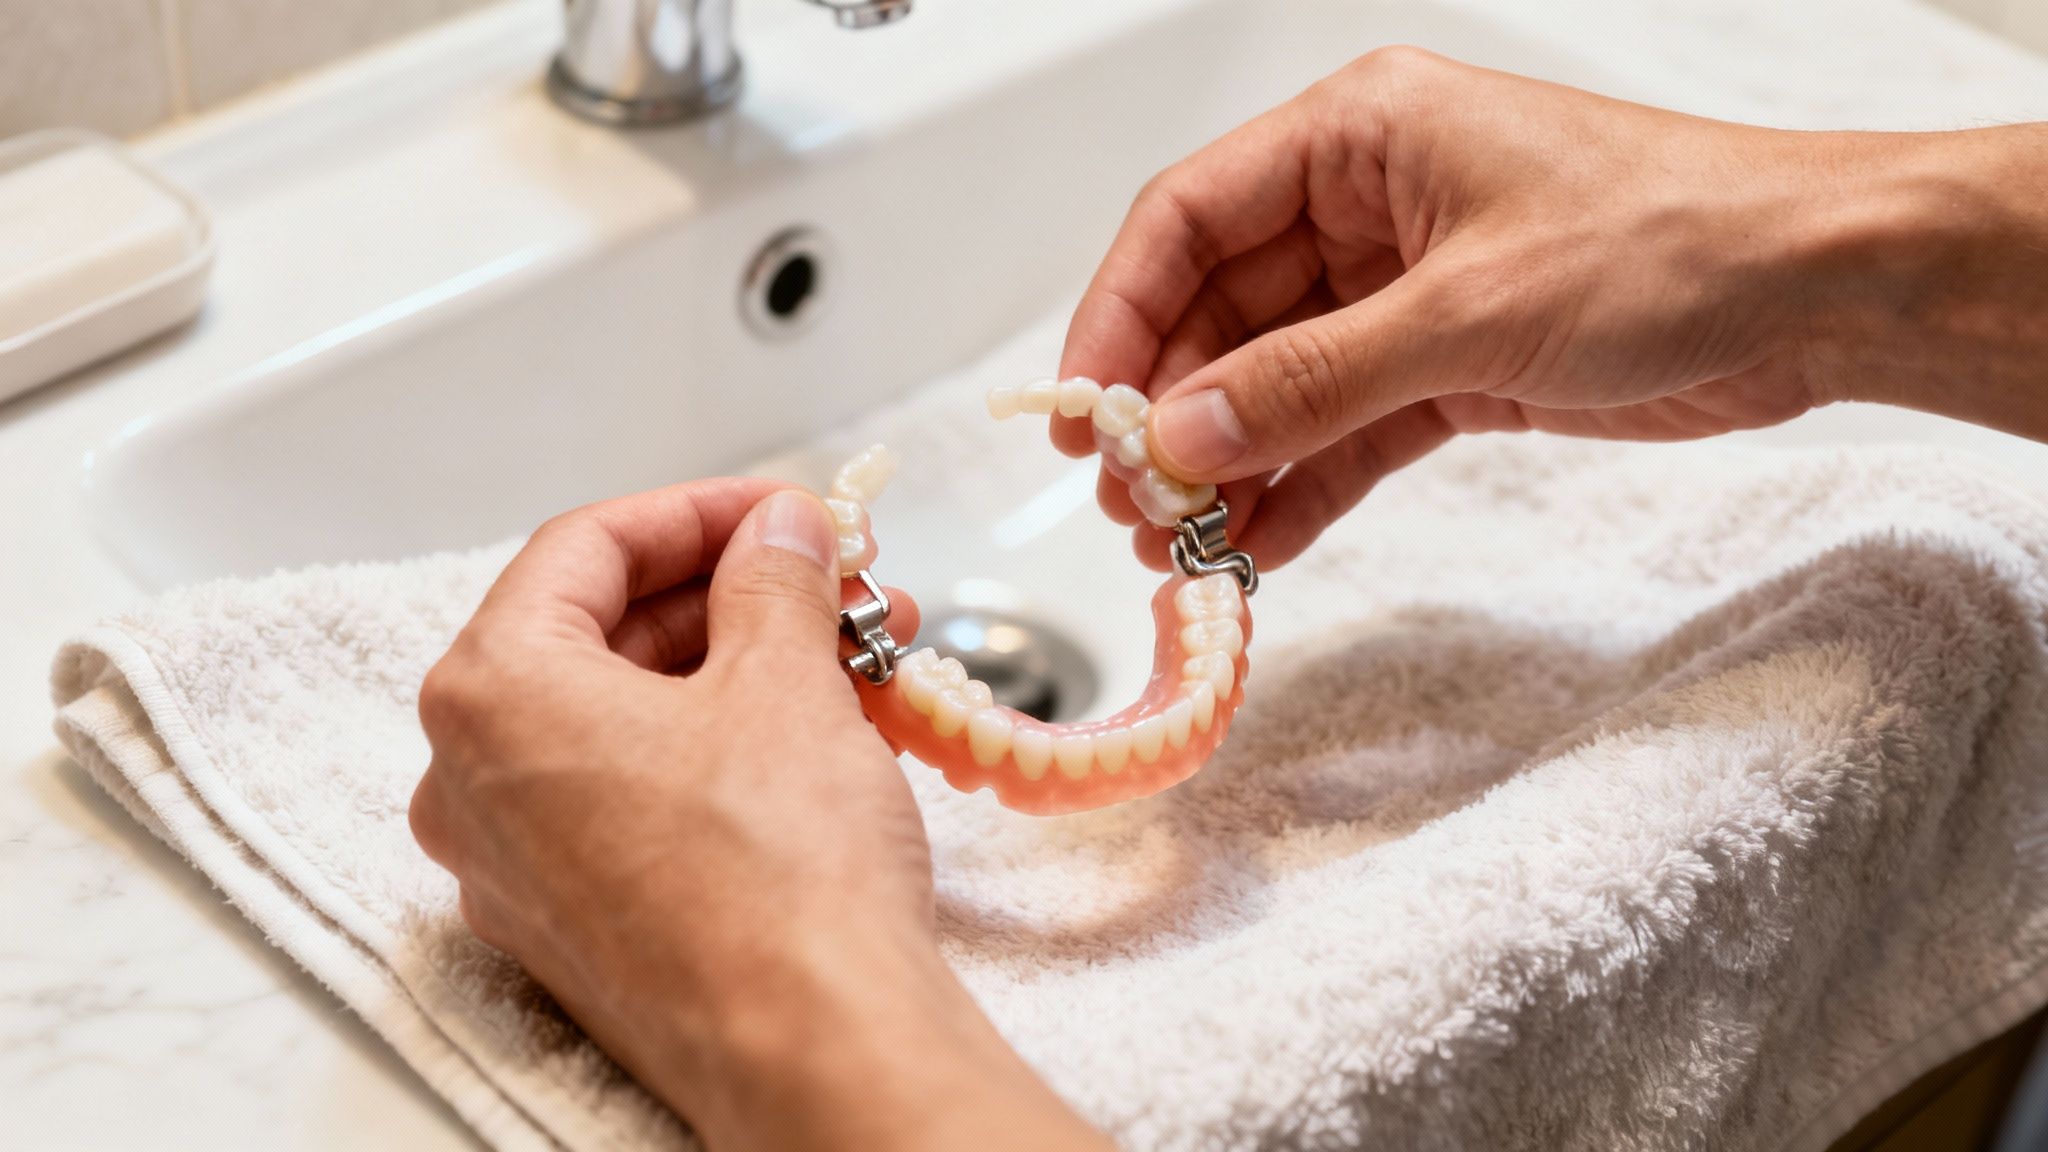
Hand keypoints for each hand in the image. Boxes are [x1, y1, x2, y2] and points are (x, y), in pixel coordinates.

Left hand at [410, 479, 1107, 1151]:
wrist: (813, 1046)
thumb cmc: (779, 876)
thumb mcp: (785, 679)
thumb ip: (774, 579)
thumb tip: (780, 534)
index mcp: (492, 694)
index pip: (587, 549)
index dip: (703, 512)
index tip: (785, 510)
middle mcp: (473, 781)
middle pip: (604, 635)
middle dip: (737, 597)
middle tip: (837, 580)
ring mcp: (517, 864)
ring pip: (628, 720)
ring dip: (745, 671)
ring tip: (858, 653)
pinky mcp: (574, 923)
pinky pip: (635, 796)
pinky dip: (720, 748)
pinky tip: (819, 730)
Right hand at [1055, 48, 2047, 567]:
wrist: (1819, 295)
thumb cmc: (1675, 239)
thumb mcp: (1468, 312)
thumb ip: (1311, 381)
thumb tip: (1185, 436)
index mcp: (1360, 136)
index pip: (1189, 218)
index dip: (1119, 314)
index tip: (1083, 411)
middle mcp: (1369, 208)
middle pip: (1221, 312)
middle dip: (1172, 412)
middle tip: (1132, 501)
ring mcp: (1405, 292)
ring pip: (1276, 384)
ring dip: (1228, 465)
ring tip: (1180, 545)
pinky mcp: (1449, 368)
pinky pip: (1341, 432)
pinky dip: (1299, 487)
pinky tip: (1256, 545)